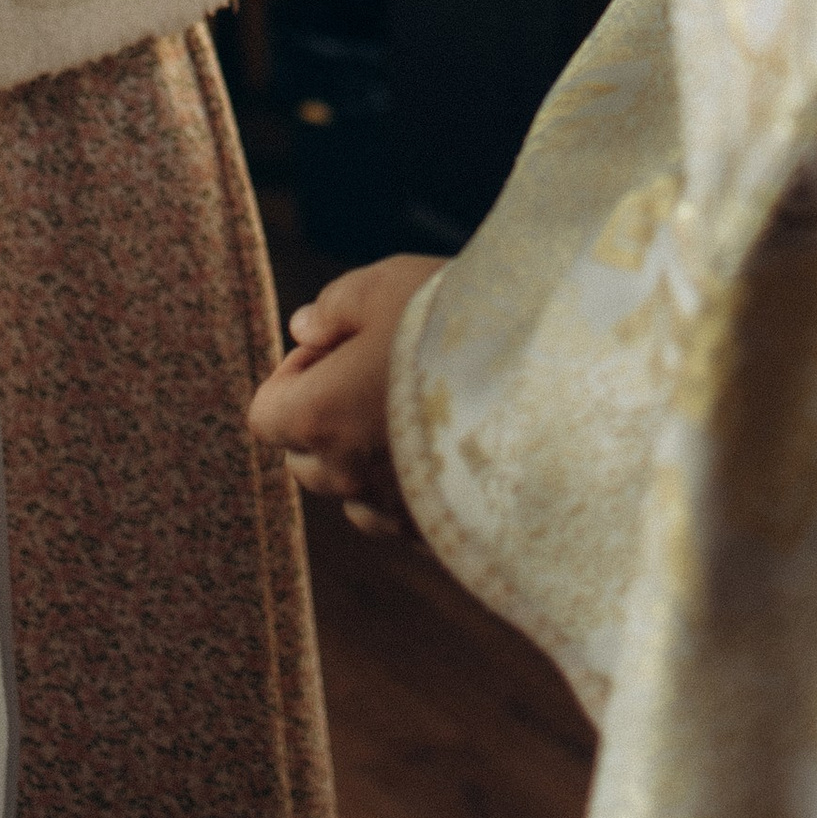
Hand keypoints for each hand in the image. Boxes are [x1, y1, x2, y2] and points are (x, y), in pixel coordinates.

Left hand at [248, 253, 447, 535]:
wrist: (551, 384)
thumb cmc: (458, 325)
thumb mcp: (385, 286)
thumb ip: (333, 307)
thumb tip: (303, 329)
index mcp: (320, 417)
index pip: (266, 416)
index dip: (292, 377)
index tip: (336, 348)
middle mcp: (349, 475)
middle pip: (305, 459)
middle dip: (324, 417)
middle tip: (377, 371)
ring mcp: (397, 511)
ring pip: (355, 493)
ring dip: (368, 457)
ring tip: (420, 408)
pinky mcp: (444, 531)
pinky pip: (405, 515)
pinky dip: (413, 485)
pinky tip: (454, 440)